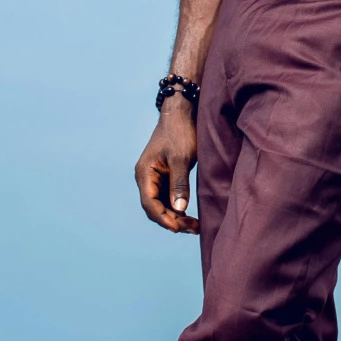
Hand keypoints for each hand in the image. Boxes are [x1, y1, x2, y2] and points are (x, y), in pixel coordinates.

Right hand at [135, 100, 200, 233]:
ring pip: (163, 204)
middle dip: (172, 220)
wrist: (183, 112)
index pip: (150, 203)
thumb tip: (179, 209)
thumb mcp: (181, 158)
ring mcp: (156, 178)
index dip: (164, 218)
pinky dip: (179, 207)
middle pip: (155, 207)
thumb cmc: (181, 132)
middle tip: (193, 228)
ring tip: (195, 226)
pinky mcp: (166, 176)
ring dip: (176, 216)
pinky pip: (169, 197)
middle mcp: (147, 178)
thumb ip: (179, 183)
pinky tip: (191, 215)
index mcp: (144, 173)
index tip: (178, 228)